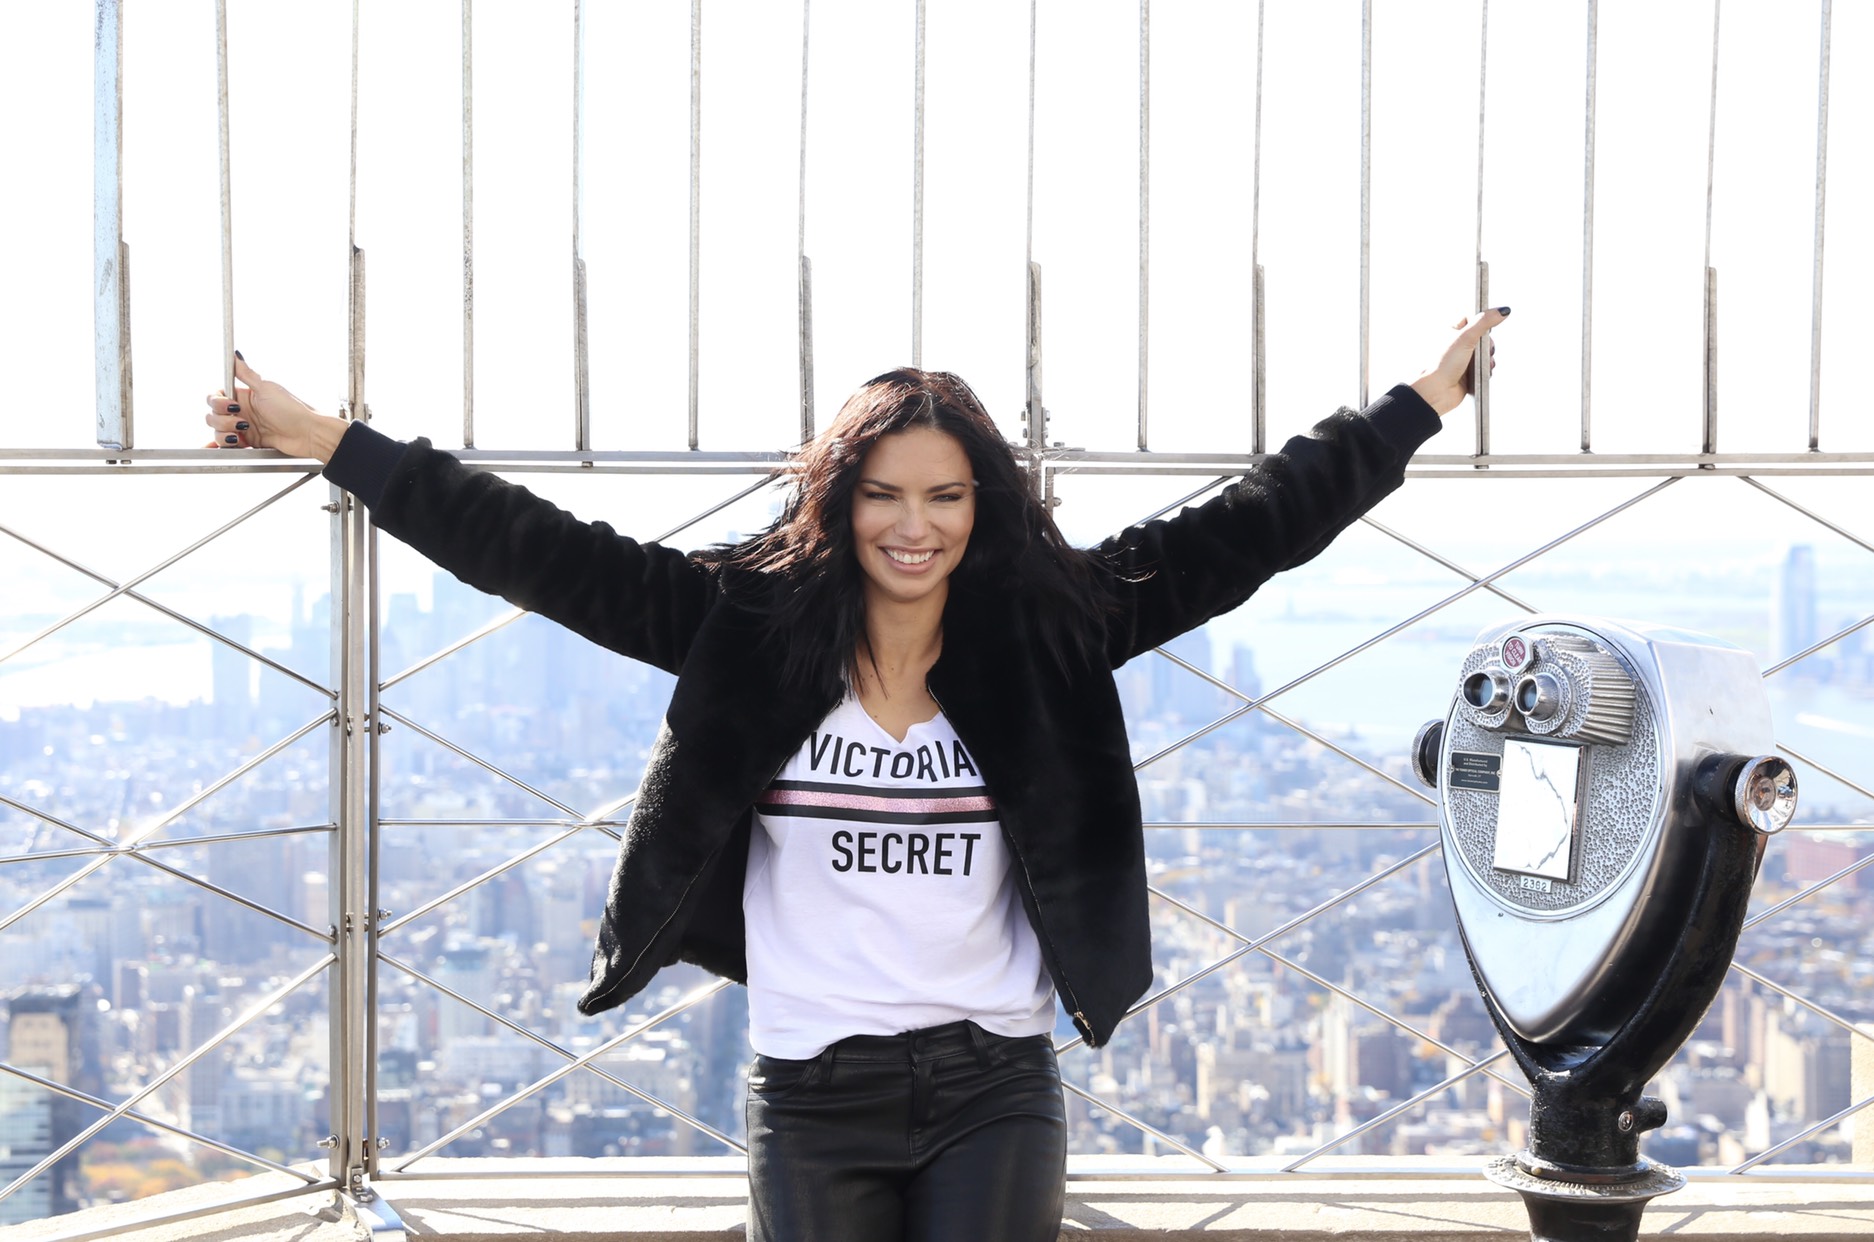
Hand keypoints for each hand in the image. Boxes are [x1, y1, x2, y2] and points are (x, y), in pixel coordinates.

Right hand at [203, 355, 347, 461]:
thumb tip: (235, 355)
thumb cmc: (292, 410)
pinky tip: (217, 446)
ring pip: (218, 431)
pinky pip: (227, 445)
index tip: (231, 406)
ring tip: (240, 436)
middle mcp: (242, 411)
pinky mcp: (248, 443)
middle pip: (214, 415)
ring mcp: (244, 428)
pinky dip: (220, 445)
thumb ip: (246, 374)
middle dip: (222, 420)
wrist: (308, 434)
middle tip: (242, 423)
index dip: (217, 402)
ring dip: (224, 434)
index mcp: (245, 396)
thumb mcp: (267, 389)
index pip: (216, 397)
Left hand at [1409, 307, 1508, 416]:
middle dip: (1488, 345)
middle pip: (1483, 337)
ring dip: (1488, 359)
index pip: (1473, 318)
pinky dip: (1486, 370)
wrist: (1436, 391)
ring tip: (1484, 365)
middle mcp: (1456, 344)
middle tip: (1486, 351)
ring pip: (1485, 354)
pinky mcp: (1467, 373)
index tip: (1488, 329)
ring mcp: (1462, 359)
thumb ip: (1484, 322)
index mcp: (1451, 331)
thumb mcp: (1466, 338)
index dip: (1483, 323)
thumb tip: (1502, 311)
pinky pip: (1483, 368)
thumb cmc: (1443, 364)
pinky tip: (1482, 373)